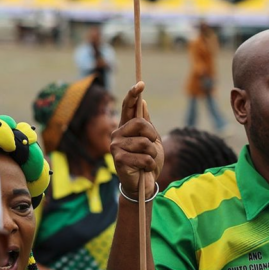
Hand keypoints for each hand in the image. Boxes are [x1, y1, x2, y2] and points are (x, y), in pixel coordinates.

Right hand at [110, 82, 163, 197]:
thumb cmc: (148, 162)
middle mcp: (118, 133)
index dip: (133, 94)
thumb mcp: (152, 142)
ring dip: (152, 155)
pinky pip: (144, 157)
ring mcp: (116, 145)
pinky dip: (150, 165)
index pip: (127, 106)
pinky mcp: (118, 158)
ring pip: (145, 143)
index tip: (141, 84)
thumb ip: (146, 124)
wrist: (143, 185)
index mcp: (126, 127)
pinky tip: (144, 170)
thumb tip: (143, 102)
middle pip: (141, 123)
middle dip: (152, 137)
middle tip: (151, 149)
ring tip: (147, 162)